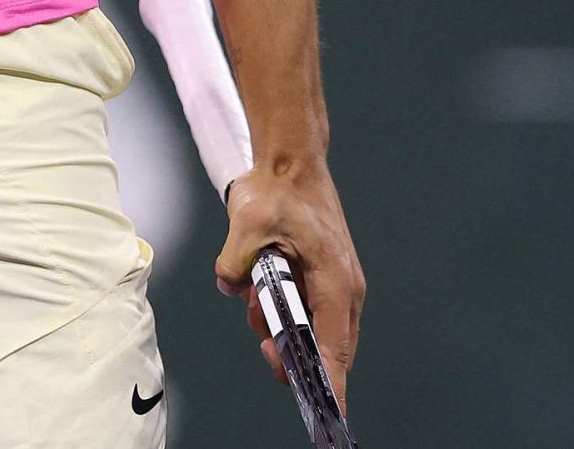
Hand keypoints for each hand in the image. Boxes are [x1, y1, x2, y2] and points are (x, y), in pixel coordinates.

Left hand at [214, 159, 364, 406]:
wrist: (291, 160)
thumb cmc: (281, 188)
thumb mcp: (248, 222)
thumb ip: (235, 261)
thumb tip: (229, 285)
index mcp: (335, 281)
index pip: (334, 347)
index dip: (329, 384)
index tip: (326, 414)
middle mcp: (344, 288)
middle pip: (325, 347)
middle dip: (289, 351)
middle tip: (264, 346)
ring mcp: (336, 283)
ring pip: (311, 328)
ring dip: (279, 324)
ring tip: (256, 298)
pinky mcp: (323, 276)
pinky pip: (305, 309)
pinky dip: (281, 307)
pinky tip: (261, 286)